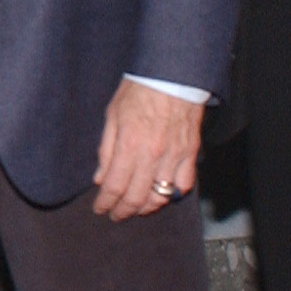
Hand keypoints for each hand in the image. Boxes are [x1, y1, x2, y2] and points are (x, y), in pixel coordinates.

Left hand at [92, 81, 201, 219]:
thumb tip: (100, 178)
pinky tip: (162, 195)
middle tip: (115, 214)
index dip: (105, 202)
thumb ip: (106, 150)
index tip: (100, 209)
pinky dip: (173, 194)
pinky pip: (185, 185)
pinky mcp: (191, 154)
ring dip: (146, 207)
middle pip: (137, 197)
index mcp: (129, 144)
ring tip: (135, 208)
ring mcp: (175, 156)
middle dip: (123, 211)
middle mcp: (153, 154)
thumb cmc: (140, 90)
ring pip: (162, 196)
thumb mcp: (112, 116)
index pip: (115, 186)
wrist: (173, 76)